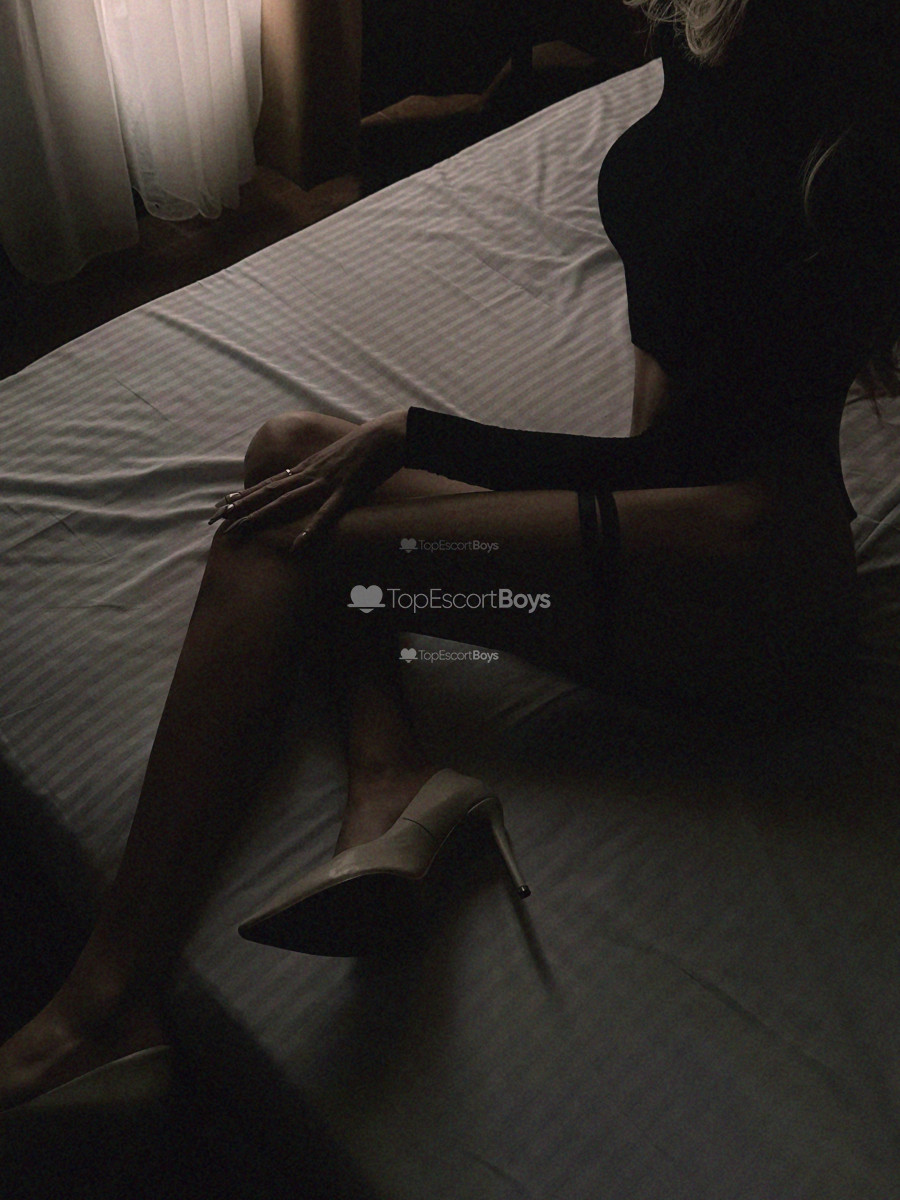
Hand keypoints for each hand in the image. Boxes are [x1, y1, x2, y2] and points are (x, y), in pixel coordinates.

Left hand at [209, 409, 406, 552]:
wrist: (388, 435)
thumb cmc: (366, 448)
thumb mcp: (335, 459)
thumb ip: (319, 472)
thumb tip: (305, 479)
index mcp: (307, 468)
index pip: (268, 484)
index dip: (243, 495)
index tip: (221, 505)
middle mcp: (309, 475)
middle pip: (268, 494)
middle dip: (240, 507)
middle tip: (214, 520)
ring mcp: (326, 484)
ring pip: (286, 502)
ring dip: (260, 516)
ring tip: (238, 528)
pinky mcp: (347, 493)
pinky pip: (326, 515)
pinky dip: (311, 531)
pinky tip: (297, 546)